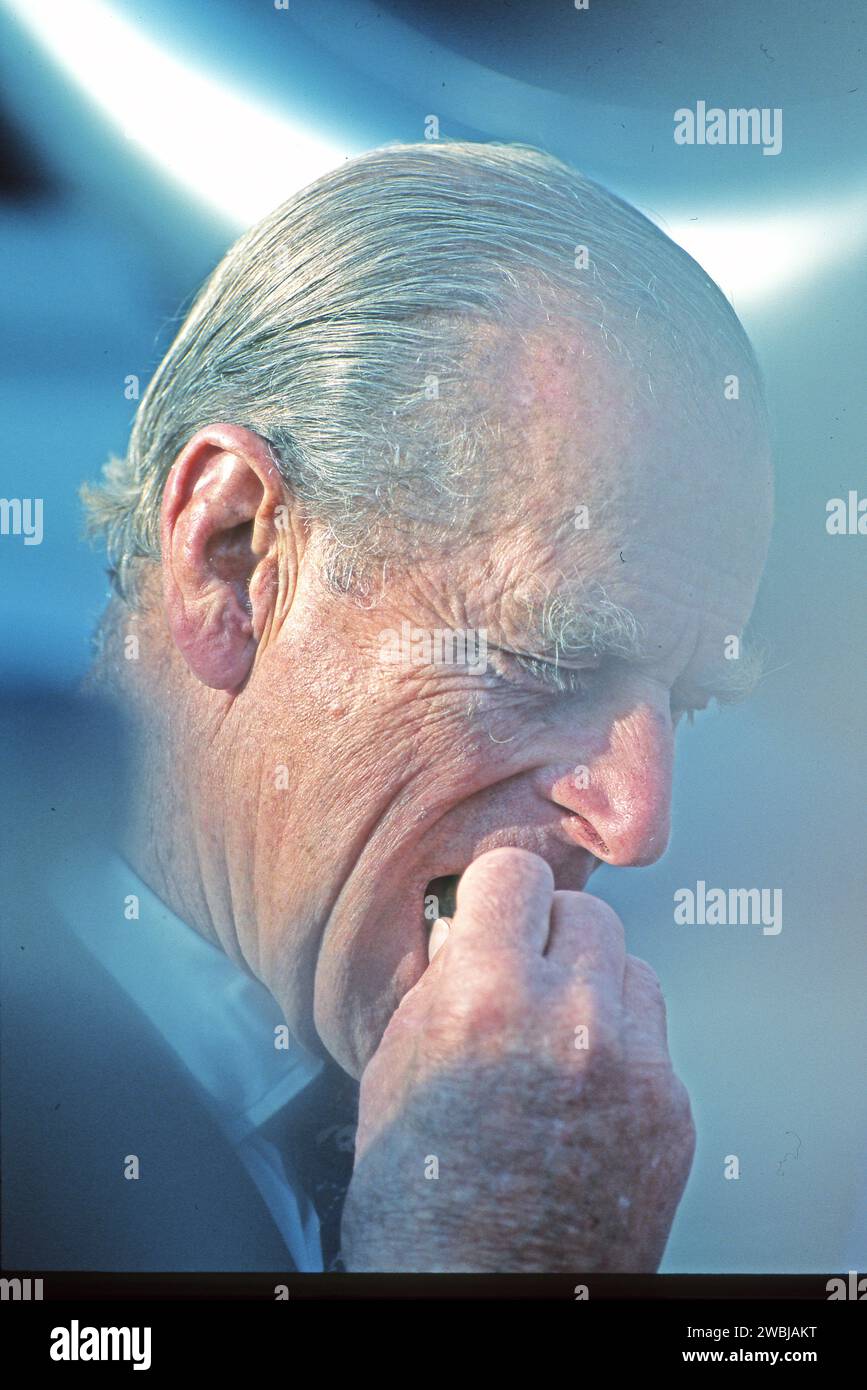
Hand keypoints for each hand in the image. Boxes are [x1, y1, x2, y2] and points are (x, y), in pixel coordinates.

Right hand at [341, 847, 694, 1272]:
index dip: (499, 894)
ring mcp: (634, 1070)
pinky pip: (653, 1040)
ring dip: (595, 988)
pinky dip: (621, 1051)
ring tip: (556, 1038)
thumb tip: (474, 933)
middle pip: (587, 913)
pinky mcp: (672, 1113)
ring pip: (631, 969)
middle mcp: (572, 1023)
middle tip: (525, 976)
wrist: (480, 1294)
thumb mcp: (394, 1065)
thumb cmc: (420, 1204)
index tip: (497, 909)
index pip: (516, 873)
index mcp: (486, 999)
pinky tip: (582, 1093)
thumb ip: (444, 982)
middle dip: (550, 937)